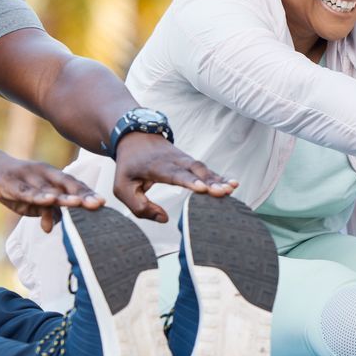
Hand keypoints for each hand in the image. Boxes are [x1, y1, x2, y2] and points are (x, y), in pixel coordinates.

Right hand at [0, 148, 102, 228]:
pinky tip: (47, 200)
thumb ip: (41, 211)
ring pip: (47, 188)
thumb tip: (51, 227)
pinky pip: (24, 190)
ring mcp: (26, 177)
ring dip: (63, 196)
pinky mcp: (9, 182)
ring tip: (78, 204)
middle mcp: (42, 174)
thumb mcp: (28, 200)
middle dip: (82, 194)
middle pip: (66, 185)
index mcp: (51, 177)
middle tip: (99, 204)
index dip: (88, 194)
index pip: (73, 185)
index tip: (104, 204)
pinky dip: (36, 196)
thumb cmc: (12, 183)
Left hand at [110, 133, 235, 223]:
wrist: (136, 136)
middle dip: (210, 181)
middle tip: (223, 191)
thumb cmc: (129, 165)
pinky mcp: (191, 163)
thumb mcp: (122, 187)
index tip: (202, 188)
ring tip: (232, 188)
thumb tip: (164, 219)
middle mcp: (174, 161)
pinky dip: (220, 177)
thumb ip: (139, 207)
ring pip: (203, 169)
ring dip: (218, 179)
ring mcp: (184, 160)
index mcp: (156, 166)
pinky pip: (207, 170)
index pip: (174, 174)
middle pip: (195, 170)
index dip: (188, 181)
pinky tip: (233, 184)